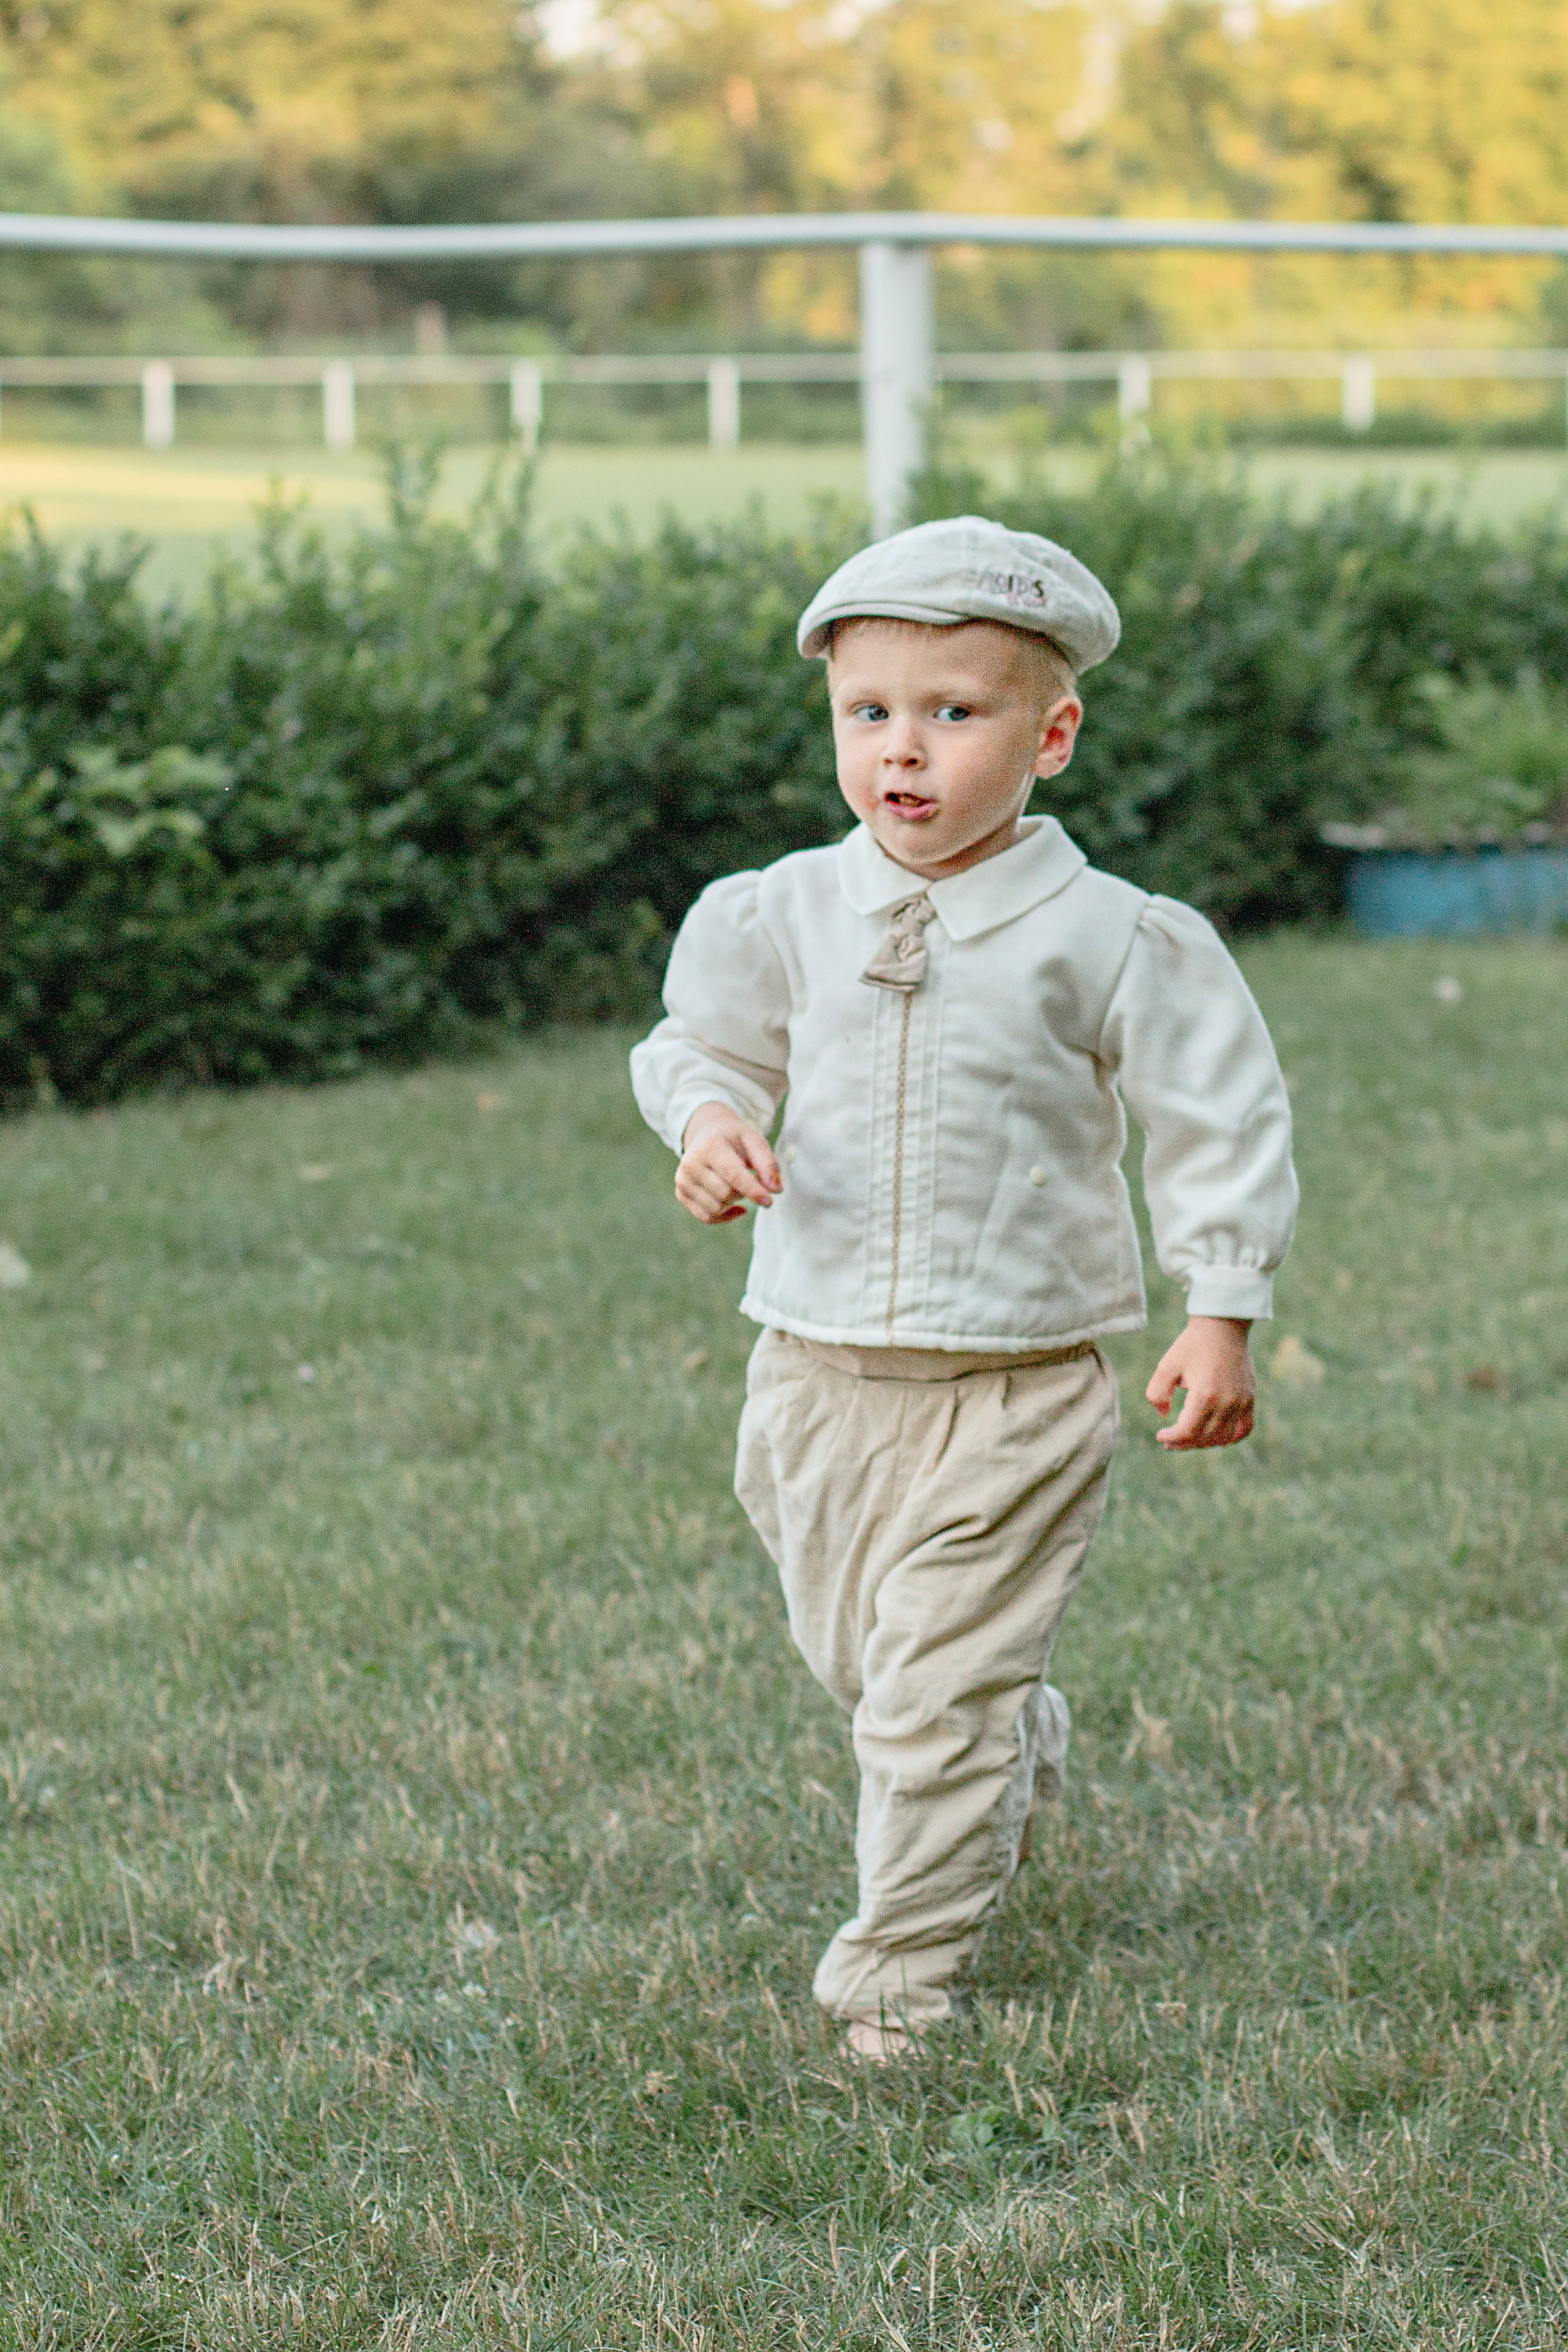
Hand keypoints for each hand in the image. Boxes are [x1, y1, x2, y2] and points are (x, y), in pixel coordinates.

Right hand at [675, 1102, 782, 1224]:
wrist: (706, 1134)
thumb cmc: (734, 1139)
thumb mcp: (754, 1141)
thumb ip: (768, 1163)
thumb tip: (776, 1189)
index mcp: (710, 1146)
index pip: (733, 1175)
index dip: (753, 1190)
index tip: (769, 1201)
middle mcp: (691, 1163)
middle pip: (726, 1194)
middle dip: (744, 1192)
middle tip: (749, 1179)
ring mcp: (683, 1180)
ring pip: (716, 1208)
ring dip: (733, 1202)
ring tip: (736, 1185)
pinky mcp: (681, 1193)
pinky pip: (706, 1217)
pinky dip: (724, 1216)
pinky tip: (735, 1206)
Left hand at [1146, 1316, 1254, 1450]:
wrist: (1223, 1326)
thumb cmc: (1192, 1345)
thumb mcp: (1166, 1365)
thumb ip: (1157, 1393)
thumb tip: (1163, 1415)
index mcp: (1204, 1395)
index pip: (1187, 1431)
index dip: (1172, 1438)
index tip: (1160, 1436)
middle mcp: (1226, 1402)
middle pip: (1204, 1438)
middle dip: (1184, 1443)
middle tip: (1170, 1441)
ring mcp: (1241, 1402)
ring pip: (1223, 1437)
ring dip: (1204, 1442)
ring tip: (1188, 1438)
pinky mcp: (1249, 1398)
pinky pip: (1245, 1429)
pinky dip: (1231, 1438)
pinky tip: (1216, 1437)